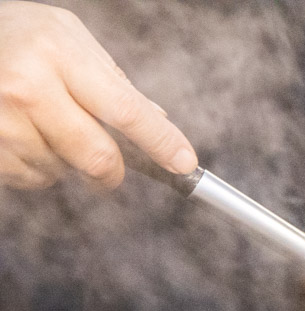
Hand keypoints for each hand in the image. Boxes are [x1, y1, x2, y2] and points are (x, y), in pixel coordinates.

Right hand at [0, 1, 196, 189]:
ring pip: (62, 172)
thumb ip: (112, 79)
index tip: (184, 162)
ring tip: (43, 126)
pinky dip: (36, 167)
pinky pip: (30, 178)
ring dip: (65, 162)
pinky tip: (21, 135)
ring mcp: (2, 120)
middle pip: (97, 156)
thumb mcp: (65, 38)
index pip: (125, 109)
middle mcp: (28, 87)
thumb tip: (158, 121)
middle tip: (111, 168)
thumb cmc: (15, 36)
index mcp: (57, 53)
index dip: (160, 141)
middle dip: (112, 171)